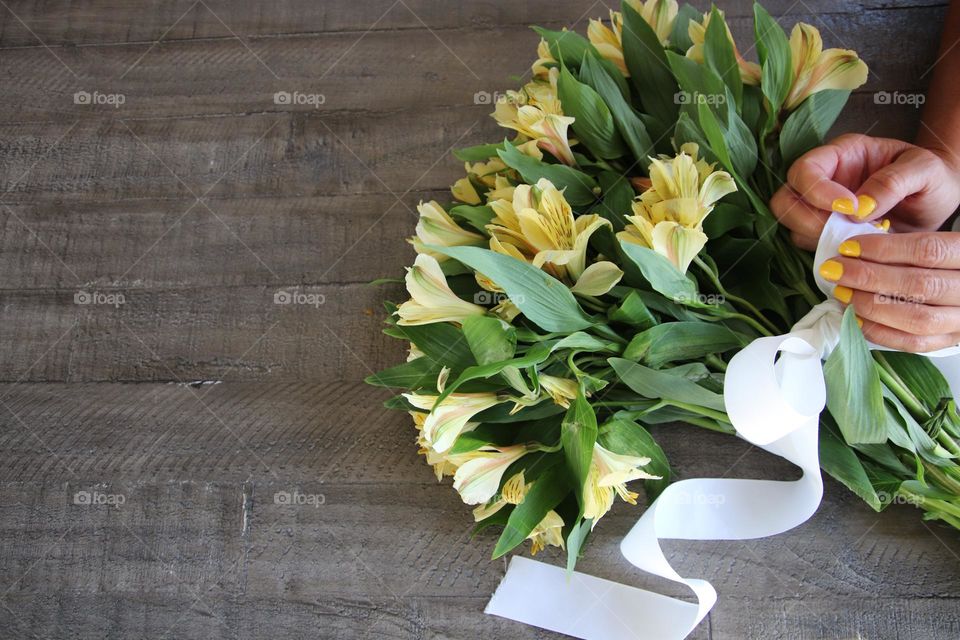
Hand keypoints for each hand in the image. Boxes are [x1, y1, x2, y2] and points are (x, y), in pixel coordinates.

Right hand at [771, 134, 959, 249]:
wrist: (938, 203)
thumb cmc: (931, 178)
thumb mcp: (924, 170)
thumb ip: (894, 182)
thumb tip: (860, 208)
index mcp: (841, 155)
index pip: (805, 170)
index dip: (817, 191)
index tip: (850, 208)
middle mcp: (823, 181)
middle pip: (785, 201)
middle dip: (808, 220)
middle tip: (843, 232)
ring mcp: (820, 210)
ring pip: (792, 227)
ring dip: (817, 239)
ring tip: (856, 242)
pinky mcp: (826, 235)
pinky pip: (809, 247)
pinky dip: (827, 253)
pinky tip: (857, 252)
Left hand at [819, 232, 959, 351]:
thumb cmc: (939, 258)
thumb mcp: (933, 237)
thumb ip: (901, 239)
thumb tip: (854, 246)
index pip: (927, 250)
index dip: (883, 249)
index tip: (848, 248)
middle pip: (918, 285)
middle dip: (868, 277)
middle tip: (834, 270)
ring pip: (917, 319)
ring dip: (871, 305)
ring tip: (841, 292)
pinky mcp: (950, 340)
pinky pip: (914, 343)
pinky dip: (880, 332)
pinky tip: (855, 317)